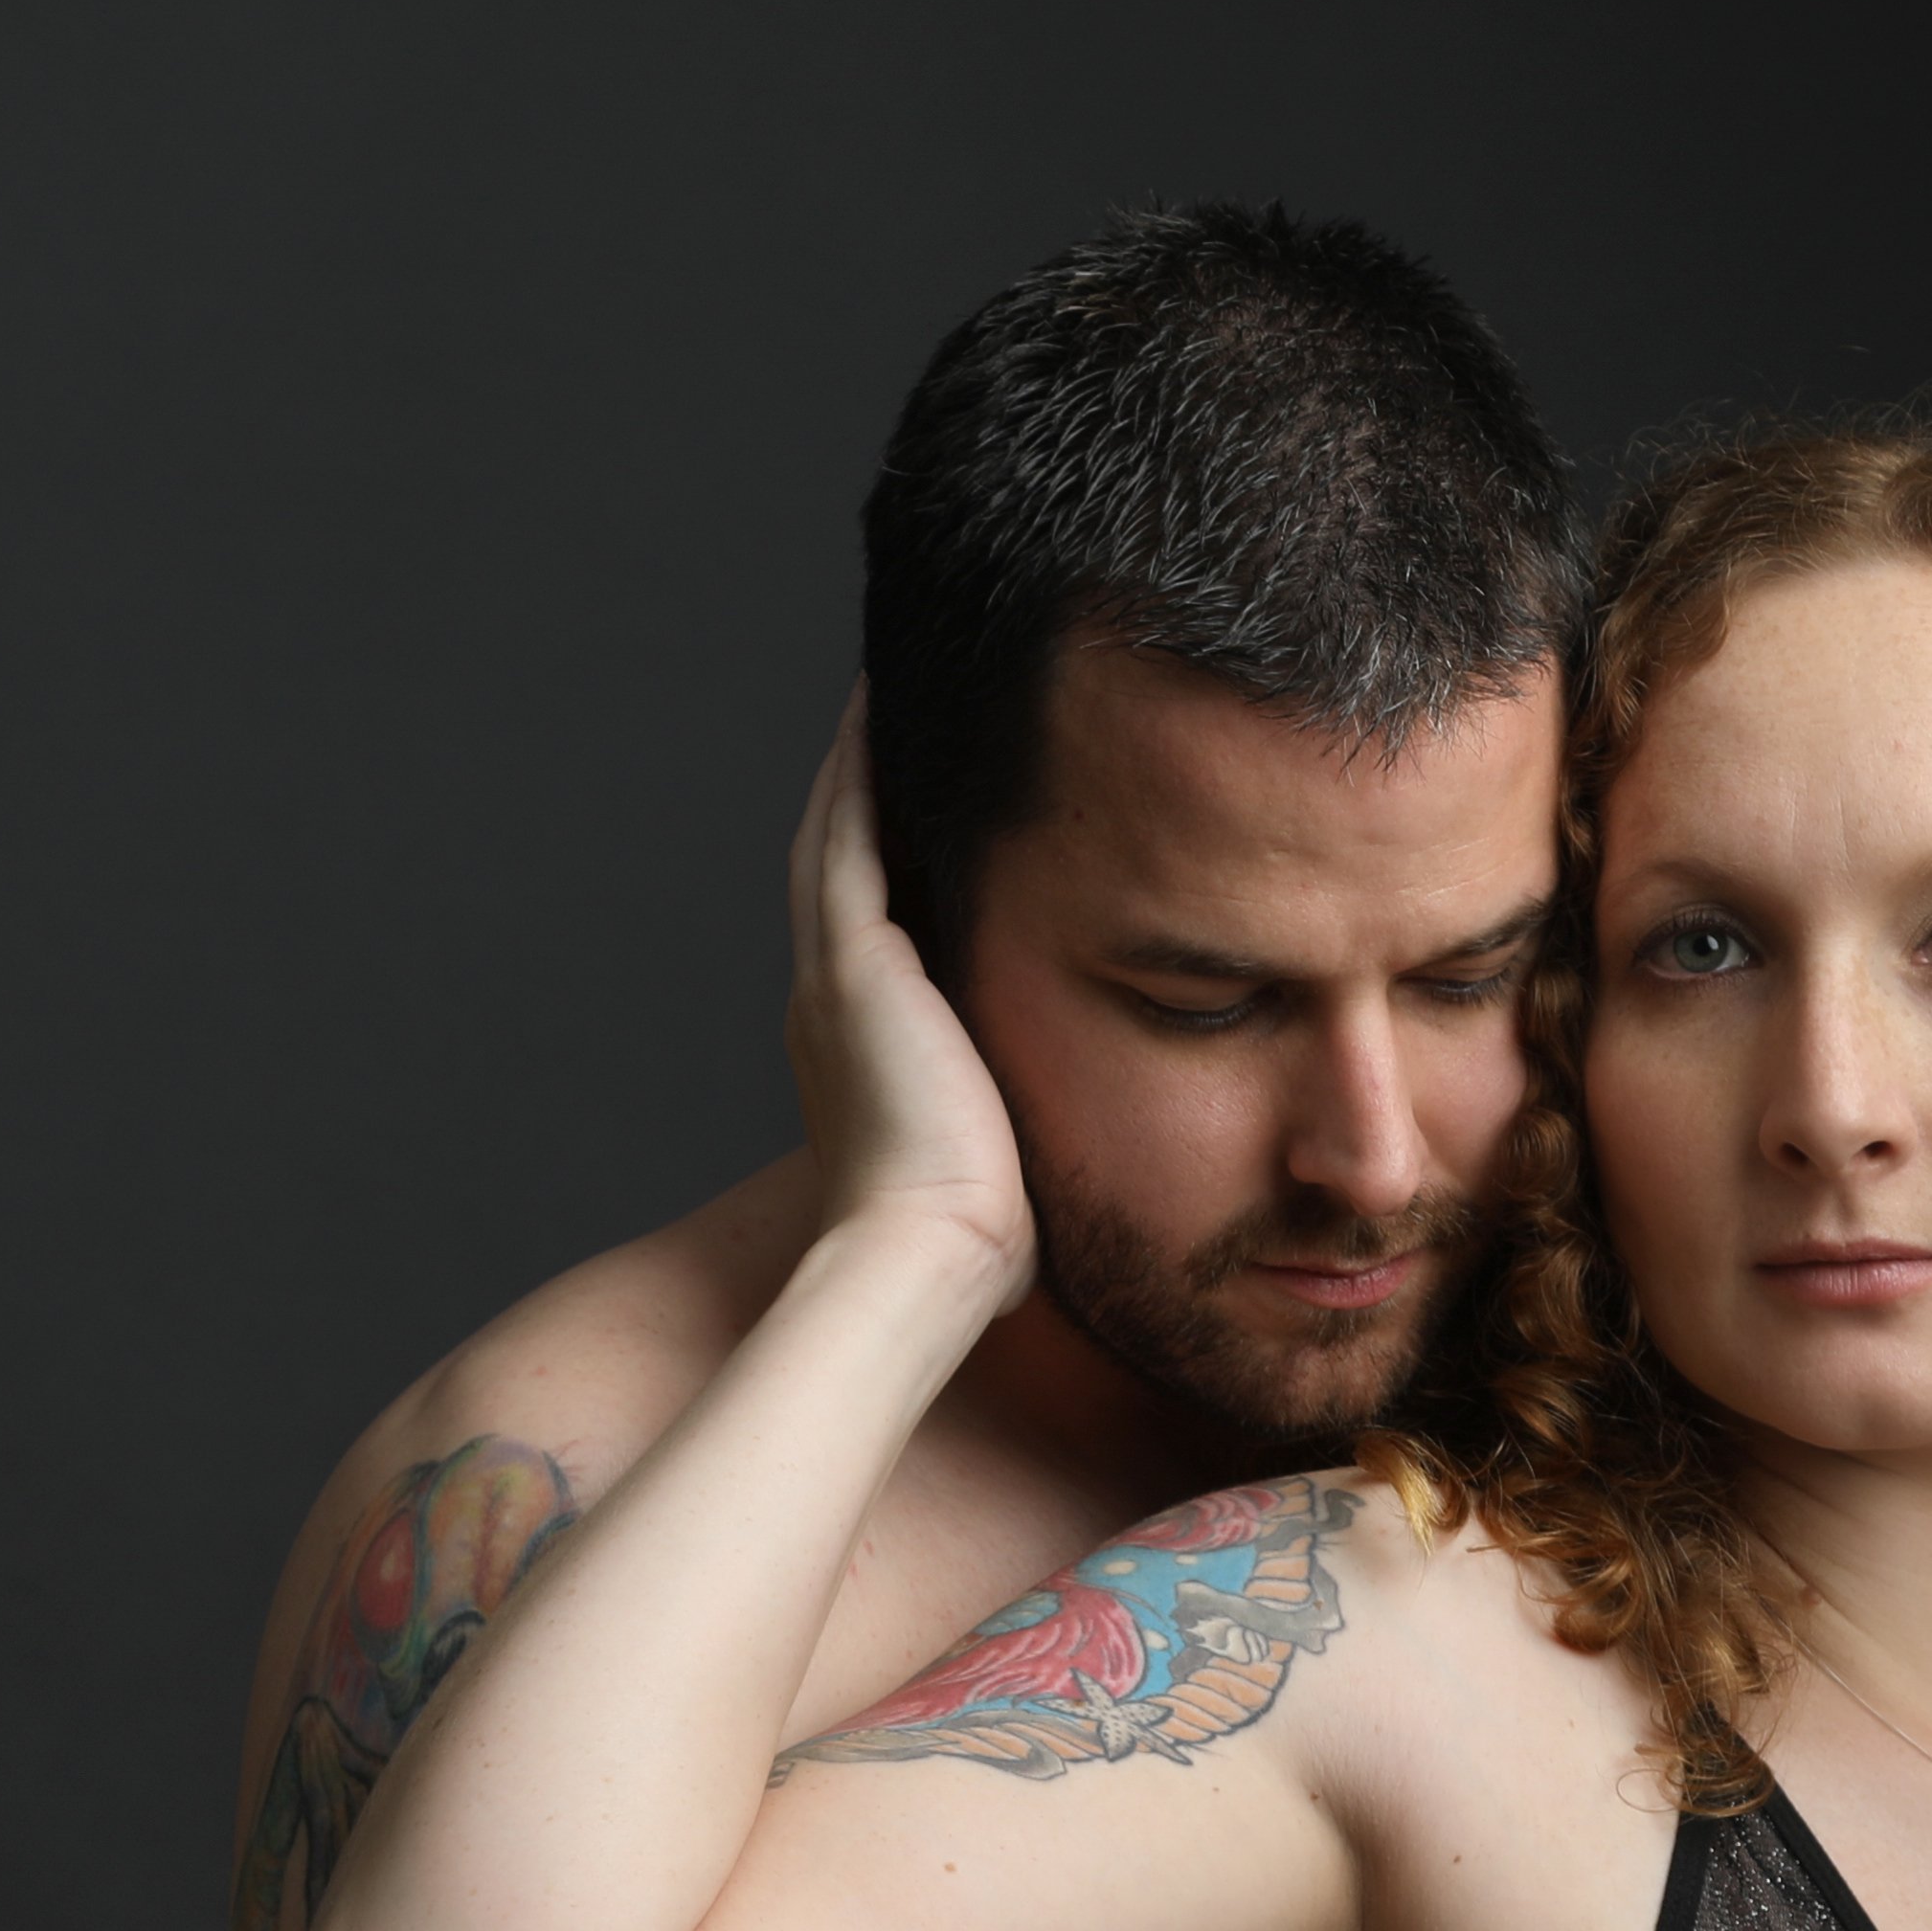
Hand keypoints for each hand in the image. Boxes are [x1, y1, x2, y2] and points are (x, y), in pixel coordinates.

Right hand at [781, 690, 1033, 1305]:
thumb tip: (1099, 1118)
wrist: (933, 1258)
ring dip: (861, 753)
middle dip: (867, 779)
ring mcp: (835, 979)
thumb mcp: (1005, 1154)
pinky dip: (862, 768)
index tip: (926, 786)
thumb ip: (1023, 1111)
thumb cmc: (985, 1243)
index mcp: (860, 1046)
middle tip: (896, 695)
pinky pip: (851, 837)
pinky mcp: (853, 964)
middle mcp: (831, 1003)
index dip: (891, 847)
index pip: (875, 917)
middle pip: (842, 857)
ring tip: (890, 673)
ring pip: (840, 830)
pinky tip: (884, 702)